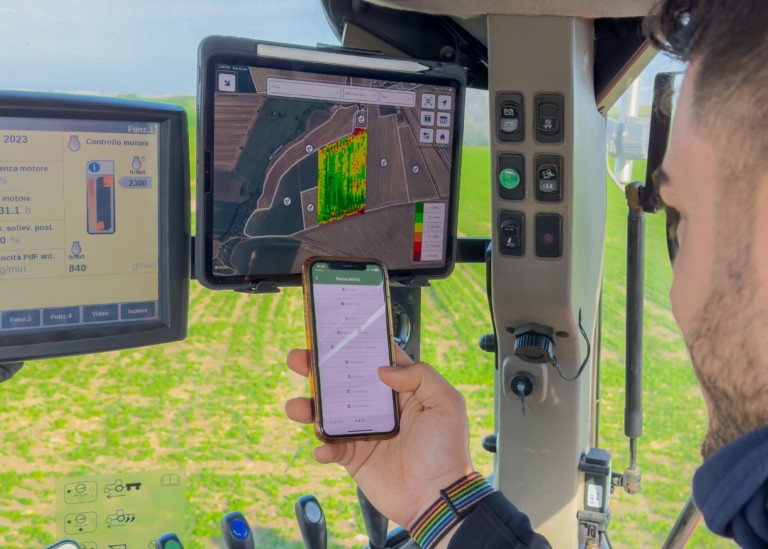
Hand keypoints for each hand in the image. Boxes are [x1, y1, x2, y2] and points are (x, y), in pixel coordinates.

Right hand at [285, 346, 473, 528]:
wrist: (437, 499)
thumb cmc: (447, 451)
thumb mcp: (447, 404)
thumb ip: (421, 376)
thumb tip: (383, 369)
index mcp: (404, 390)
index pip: (377, 361)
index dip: (357, 346)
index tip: (336, 333)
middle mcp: (380, 408)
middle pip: (345, 382)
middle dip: (319, 369)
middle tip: (300, 358)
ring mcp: (364, 432)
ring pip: (329, 413)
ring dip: (309, 407)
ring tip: (297, 406)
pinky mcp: (354, 457)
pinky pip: (330, 448)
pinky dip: (322, 447)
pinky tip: (323, 448)